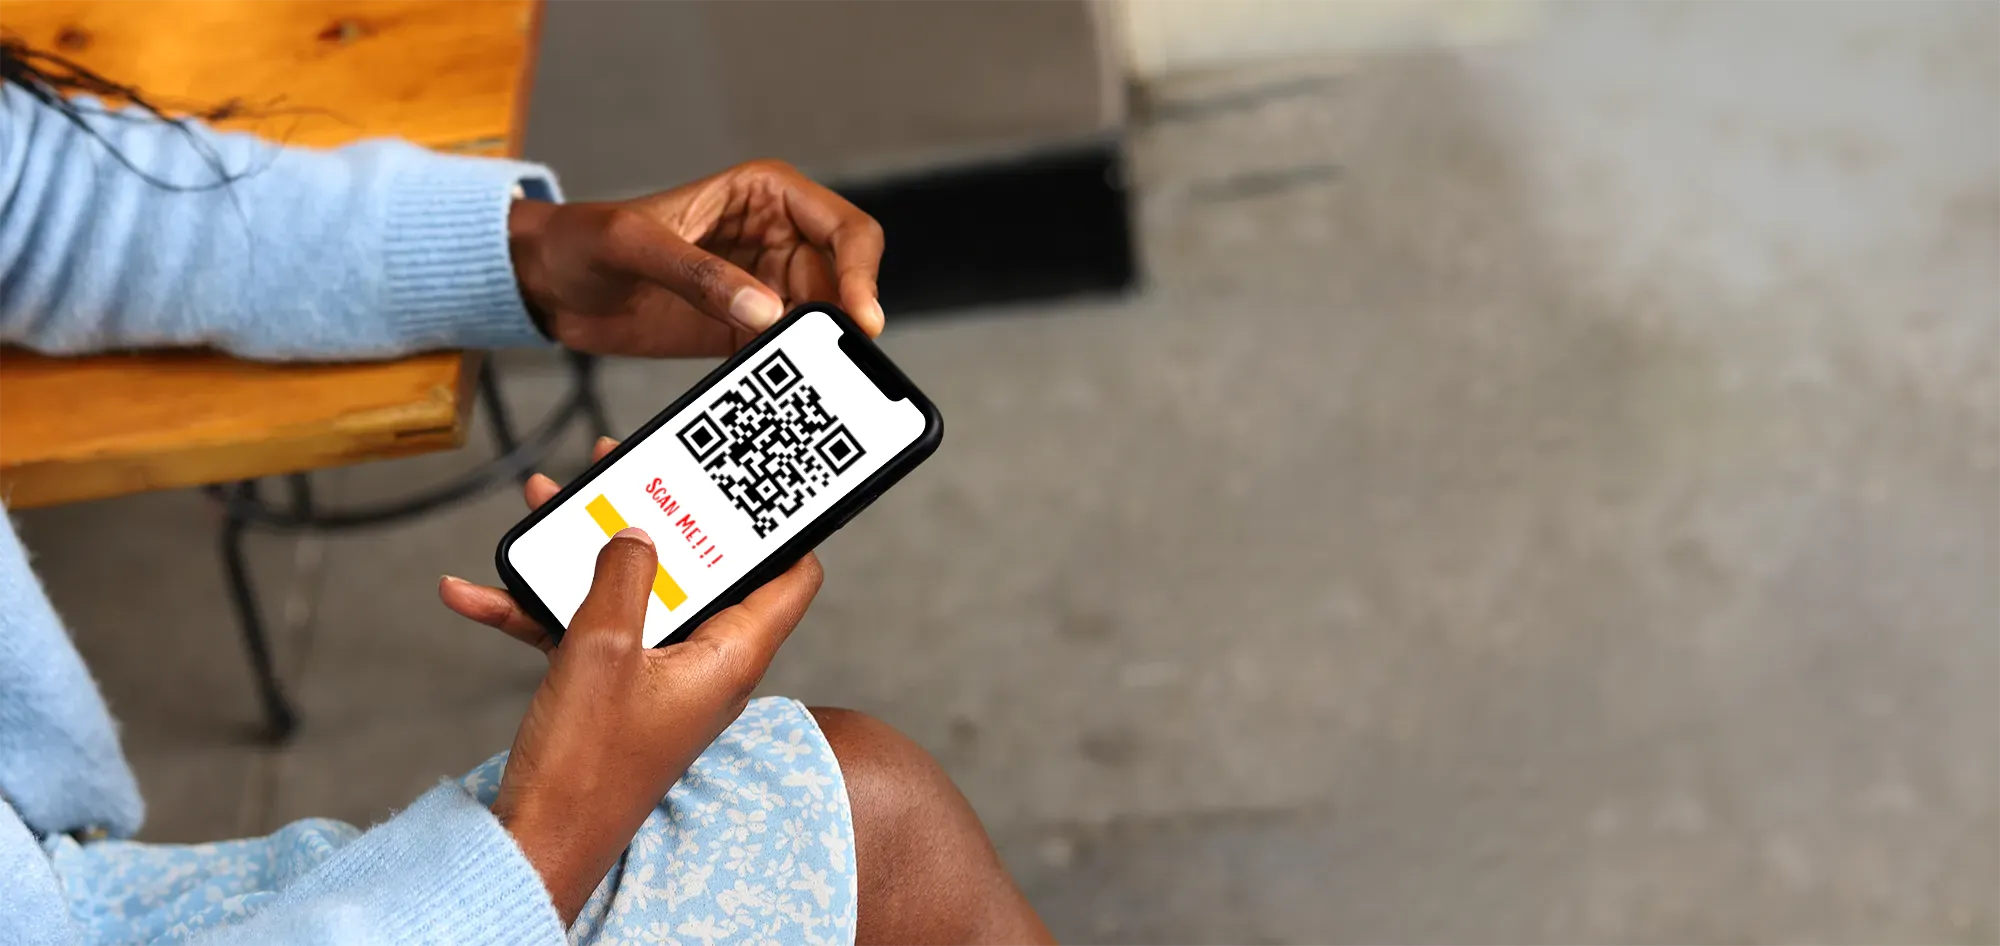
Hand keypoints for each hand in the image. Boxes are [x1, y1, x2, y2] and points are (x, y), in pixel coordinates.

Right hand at [440, 439, 822, 922]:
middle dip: (657, 516)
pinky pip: (586, 631)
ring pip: (632, 592)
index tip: (759, 481)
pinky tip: (475, 591)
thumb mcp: (602, 648)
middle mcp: (705, 663)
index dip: (781, 527)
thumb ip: (623, 576)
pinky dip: (538, 609)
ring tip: (547, 501)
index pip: (792, 578)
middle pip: (698, 570)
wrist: (538, 840)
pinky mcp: (614, 690)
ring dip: (583, 551)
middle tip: (627, 467)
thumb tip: (636, 532)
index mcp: (731, 654)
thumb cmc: (587, 763)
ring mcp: (658, 676)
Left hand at [509, 159, 885, 357]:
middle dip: (839, 324)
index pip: (846, 230)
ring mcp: (764, 288)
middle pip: (843, 285)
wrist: (545, 284)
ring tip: (798, 383)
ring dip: (814, 356)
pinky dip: (783, 376)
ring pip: (818, 326)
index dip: (862, 273)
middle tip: (829, 364)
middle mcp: (777, 239)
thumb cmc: (581, 240)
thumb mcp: (632, 245)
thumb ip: (698, 274)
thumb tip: (767, 311)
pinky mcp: (742, 331)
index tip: (859, 319)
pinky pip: (782, 356)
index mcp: (766, 196)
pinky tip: (770, 393)